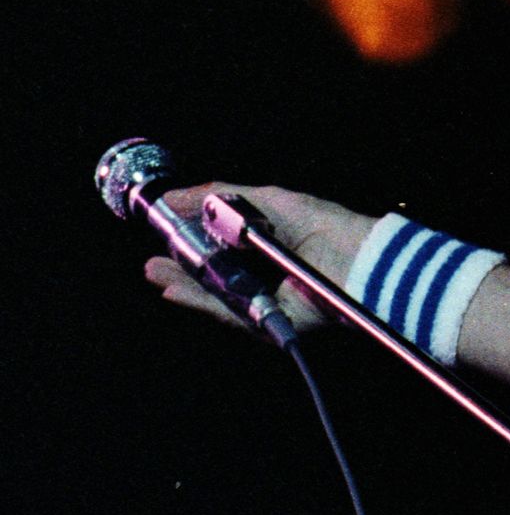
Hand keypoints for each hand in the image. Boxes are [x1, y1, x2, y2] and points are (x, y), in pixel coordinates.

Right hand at [144, 183, 376, 333]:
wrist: (354, 258)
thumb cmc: (319, 224)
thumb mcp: (267, 200)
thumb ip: (220, 196)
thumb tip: (174, 195)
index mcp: (267, 243)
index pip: (222, 245)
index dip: (193, 240)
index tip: (164, 232)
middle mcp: (265, 272)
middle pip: (214, 273)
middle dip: (181, 266)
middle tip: (151, 259)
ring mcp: (265, 297)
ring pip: (215, 294)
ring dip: (183, 284)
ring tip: (155, 273)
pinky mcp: (267, 320)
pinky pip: (228, 313)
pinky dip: (201, 302)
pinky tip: (176, 290)